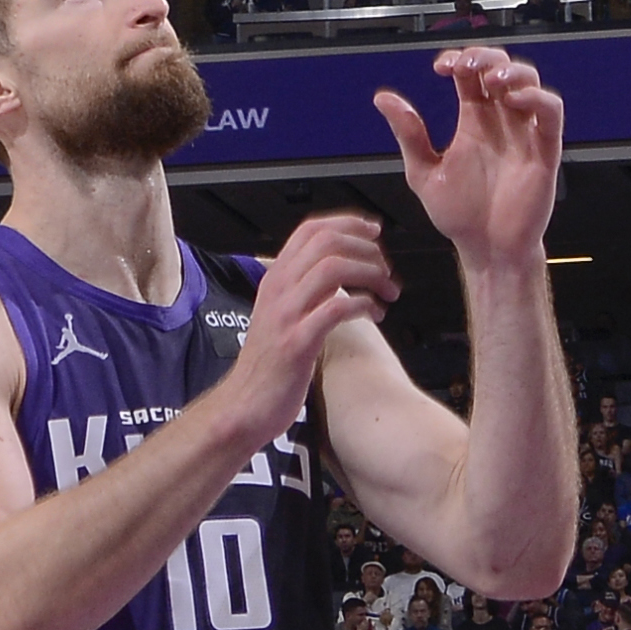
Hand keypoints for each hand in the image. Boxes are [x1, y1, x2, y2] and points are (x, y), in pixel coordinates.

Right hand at [229, 208, 399, 430]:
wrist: (244, 405)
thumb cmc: (269, 366)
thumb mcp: (280, 315)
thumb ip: (302, 290)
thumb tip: (337, 273)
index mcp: (275, 279)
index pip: (310, 230)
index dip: (348, 223)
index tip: (374, 232)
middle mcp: (279, 290)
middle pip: (327, 242)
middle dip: (366, 249)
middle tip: (385, 270)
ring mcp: (286, 315)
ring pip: (334, 268)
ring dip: (370, 274)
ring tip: (386, 292)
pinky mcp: (297, 343)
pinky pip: (337, 308)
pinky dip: (364, 304)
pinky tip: (374, 314)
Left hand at [381, 42, 566, 274]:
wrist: (486, 250)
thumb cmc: (460, 216)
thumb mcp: (423, 173)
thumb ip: (409, 135)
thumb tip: (384, 98)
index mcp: (473, 122)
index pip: (471, 74)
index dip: (460, 59)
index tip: (441, 67)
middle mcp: (500, 122)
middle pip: (501, 69)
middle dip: (485, 57)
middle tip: (466, 66)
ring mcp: (523, 134)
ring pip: (529, 83)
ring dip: (513, 71)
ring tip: (491, 80)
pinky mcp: (544, 151)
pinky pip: (551, 114)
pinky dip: (538, 99)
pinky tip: (515, 101)